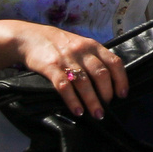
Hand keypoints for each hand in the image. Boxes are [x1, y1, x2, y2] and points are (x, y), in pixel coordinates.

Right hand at [13, 22, 127, 118]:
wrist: (30, 37)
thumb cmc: (60, 44)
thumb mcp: (81, 45)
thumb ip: (94, 58)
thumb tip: (109, 82)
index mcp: (93, 46)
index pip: (114, 62)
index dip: (121, 80)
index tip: (122, 95)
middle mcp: (82, 51)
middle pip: (101, 74)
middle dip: (106, 94)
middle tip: (107, 108)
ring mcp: (67, 59)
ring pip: (84, 82)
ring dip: (92, 101)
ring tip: (97, 114)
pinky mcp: (51, 67)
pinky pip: (64, 86)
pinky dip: (72, 100)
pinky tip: (77, 111)